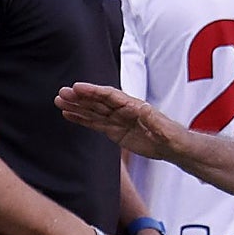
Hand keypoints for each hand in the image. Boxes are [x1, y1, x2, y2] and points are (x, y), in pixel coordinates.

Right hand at [55, 83, 183, 160]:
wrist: (174, 147)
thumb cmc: (173, 136)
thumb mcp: (166, 130)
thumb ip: (154, 120)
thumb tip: (144, 108)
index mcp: (135, 106)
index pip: (111, 96)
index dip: (94, 91)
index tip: (78, 87)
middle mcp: (124, 111)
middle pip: (98, 102)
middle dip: (80, 97)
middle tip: (61, 93)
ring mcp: (118, 120)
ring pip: (93, 111)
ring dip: (76, 106)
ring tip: (59, 101)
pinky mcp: (115, 131)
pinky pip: (95, 123)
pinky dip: (81, 119)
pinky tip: (68, 114)